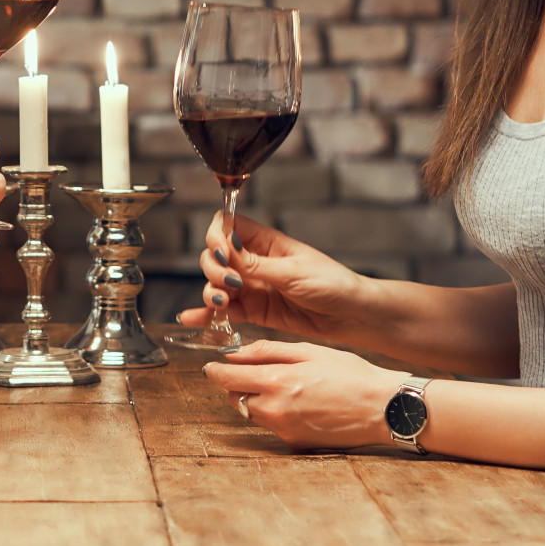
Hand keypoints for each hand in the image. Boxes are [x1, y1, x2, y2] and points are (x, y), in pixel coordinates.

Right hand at [175, 212, 366, 342]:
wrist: (351, 315)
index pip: (229, 227)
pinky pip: (225, 311)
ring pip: (216, 284)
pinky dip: (208, 314)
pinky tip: (193, 319)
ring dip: (211, 292)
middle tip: (230, 283)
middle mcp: (255, 262)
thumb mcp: (293, 272)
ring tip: (223, 303)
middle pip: (216, 257)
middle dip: (214, 269)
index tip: (222, 252)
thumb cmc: (332, 284)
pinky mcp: (254, 311)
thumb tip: (226, 250)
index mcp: (267, 242)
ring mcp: (253, 287)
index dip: (218, 236)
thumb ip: (256, 265)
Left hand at [203, 341, 405, 449]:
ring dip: (256, 400)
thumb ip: (267, 351)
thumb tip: (234, 354)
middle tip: (256, 372)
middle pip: (235, 398)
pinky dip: (276, 415)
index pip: (227, 379)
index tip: (213, 365)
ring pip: (252, 413)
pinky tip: (301, 404)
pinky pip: (273, 427)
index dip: (216, 370)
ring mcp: (285, 430)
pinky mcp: (296, 444)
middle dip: (237, 385)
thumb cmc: (351, 374)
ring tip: (285, 387)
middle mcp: (276, 410)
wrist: (384, 409)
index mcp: (278, 381)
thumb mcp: (310, 350)